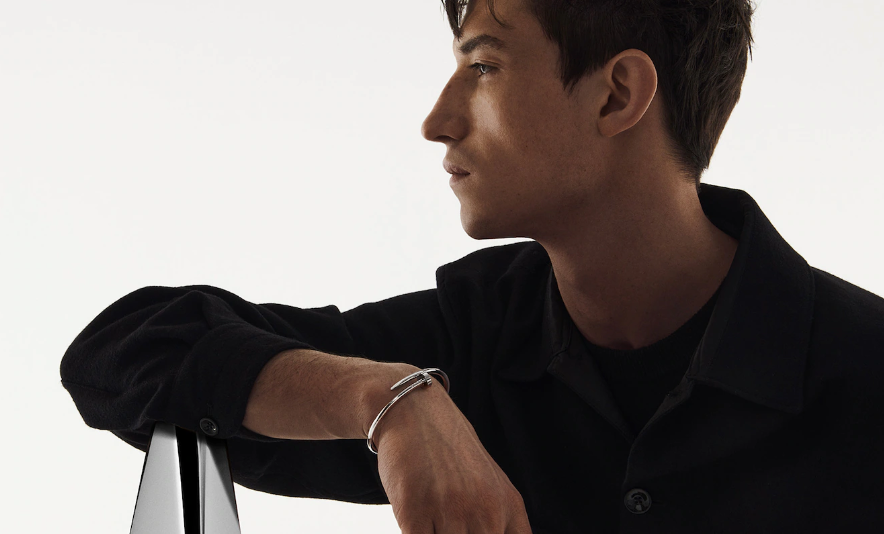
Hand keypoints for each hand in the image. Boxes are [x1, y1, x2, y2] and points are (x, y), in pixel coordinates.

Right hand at [372, 380, 532, 533]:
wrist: (414, 412)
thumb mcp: (489, 483)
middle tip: (449, 519)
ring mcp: (451, 511)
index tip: (477, 529)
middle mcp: (486, 510)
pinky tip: (416, 518)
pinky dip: (416, 532)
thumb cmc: (448, 451)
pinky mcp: (414, 513)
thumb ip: (499, 522)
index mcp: (509, 506)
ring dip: (436, 533)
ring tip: (432, 515)